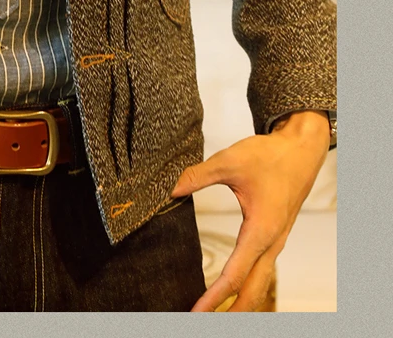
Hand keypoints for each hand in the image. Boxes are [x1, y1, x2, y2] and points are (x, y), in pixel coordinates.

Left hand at [171, 110, 330, 311]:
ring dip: (240, 302)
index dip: (214, 297)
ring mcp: (276, 242)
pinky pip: (262, 271)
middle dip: (230, 312)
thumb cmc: (270, 156)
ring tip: (216, 313)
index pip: (235, 275)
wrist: (300, 151)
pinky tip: (232, 288)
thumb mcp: (230, 160)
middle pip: (252, 291)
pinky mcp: (275, 237)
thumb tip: (172, 189)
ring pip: (260, 284)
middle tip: (201, 321)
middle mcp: (272, 243)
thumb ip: (199, 176)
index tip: (196, 312)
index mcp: (261, 230)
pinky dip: (248, 286)